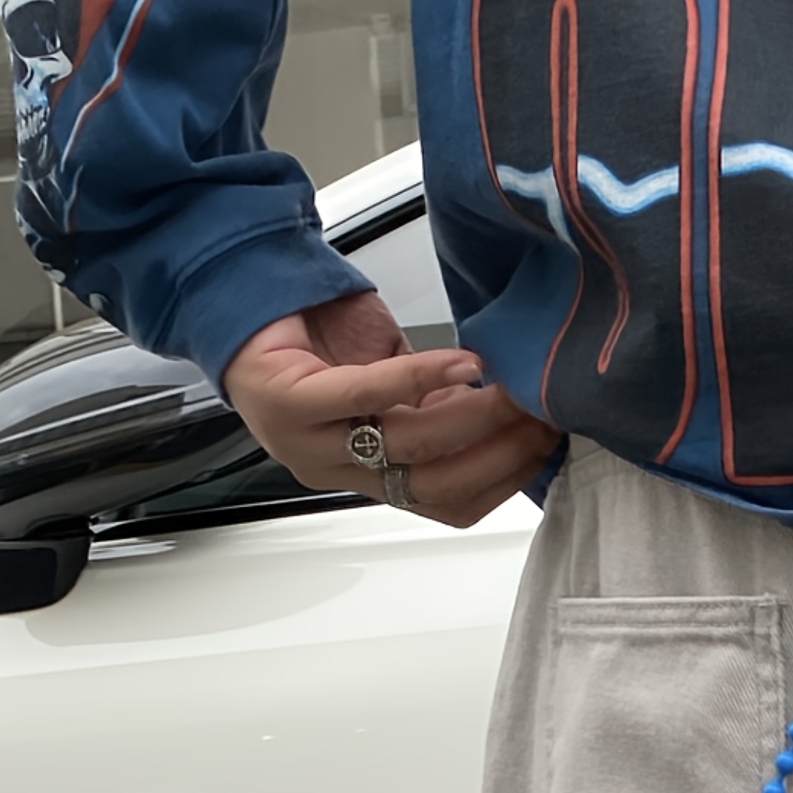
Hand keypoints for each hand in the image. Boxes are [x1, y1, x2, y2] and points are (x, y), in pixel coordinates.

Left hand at [222, 288, 563, 528]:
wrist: (243, 289)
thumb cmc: (314, 333)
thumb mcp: (391, 381)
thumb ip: (436, 408)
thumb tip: (509, 414)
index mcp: (366, 475)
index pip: (449, 504)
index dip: (505, 478)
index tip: (549, 442)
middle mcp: (337, 470)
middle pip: (437, 484)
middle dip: (501, 453)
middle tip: (544, 417)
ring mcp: (309, 441)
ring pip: (410, 447)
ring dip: (474, 419)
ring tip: (513, 389)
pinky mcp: (289, 400)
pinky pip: (367, 396)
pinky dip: (422, 379)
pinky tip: (462, 363)